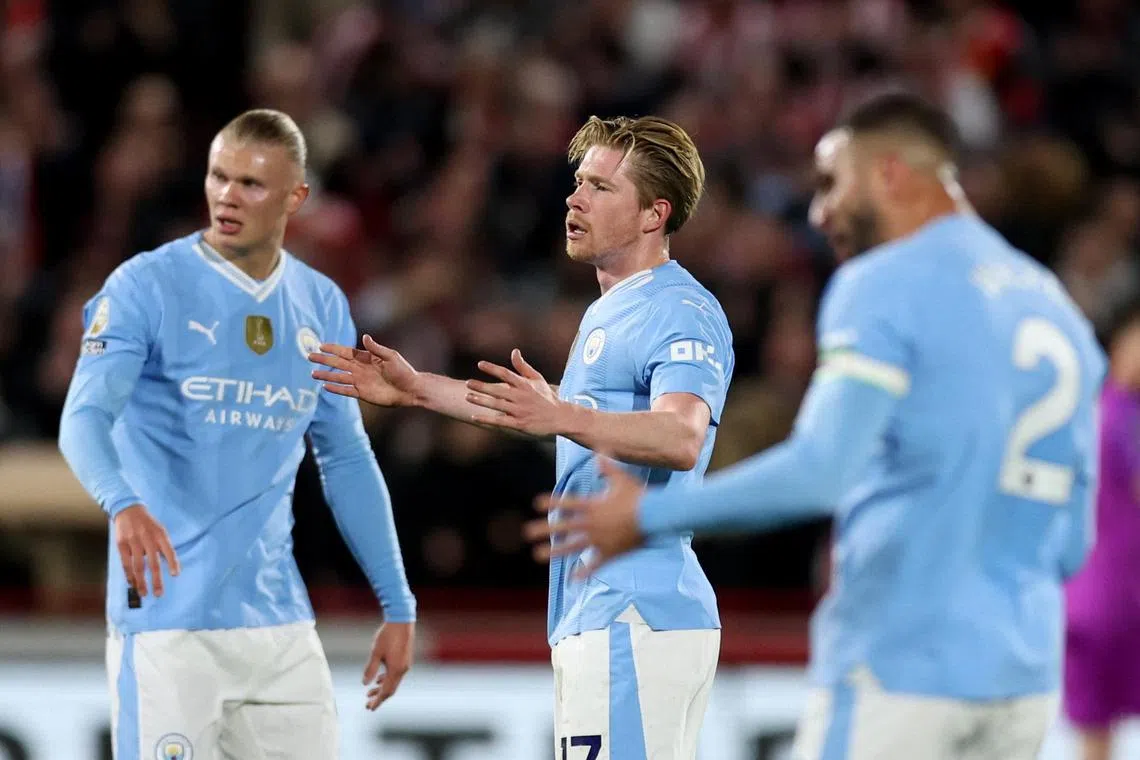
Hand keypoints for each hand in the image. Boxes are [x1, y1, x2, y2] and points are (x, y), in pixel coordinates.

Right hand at [113, 504, 179, 597]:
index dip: (173, 563)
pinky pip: (125, 563)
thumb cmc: (148, 524)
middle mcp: (147, 538)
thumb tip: (172, 566)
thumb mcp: (160, 530)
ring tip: (144, 593)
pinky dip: (129, 575)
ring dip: (141, 582)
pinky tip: (132, 583)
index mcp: (160, 534)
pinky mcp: (121, 544)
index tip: (175, 575)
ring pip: (138, 566)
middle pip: (153, 563)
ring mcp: (133, 542)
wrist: (128, 509)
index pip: (169, 550)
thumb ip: (164, 546)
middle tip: (159, 593)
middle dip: (156, 580)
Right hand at [310, 334, 419, 406]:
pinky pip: (346, 391)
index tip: (321, 346)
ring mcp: (360, 381)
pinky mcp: (363, 393)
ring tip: (312, 374)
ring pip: (339, 377)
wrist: (410, 389)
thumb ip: (376, 348)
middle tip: (310, 356)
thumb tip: (364, 336)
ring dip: (326, 375)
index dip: (334, 349)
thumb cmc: (404, 371)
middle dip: (324, 360)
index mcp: (367, 358)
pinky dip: (336, 389)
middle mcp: (361, 369)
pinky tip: (325, 387)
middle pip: (338, 363)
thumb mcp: (391, 356)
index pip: (346, 352)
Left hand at [362, 621, 414, 709]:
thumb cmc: (387, 635)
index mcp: (396, 670)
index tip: (369, 708)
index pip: (386, 691)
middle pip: (391, 689)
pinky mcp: (405, 659)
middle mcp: (402, 670)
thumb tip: (365, 684)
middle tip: (368, 704)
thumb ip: (370, 669)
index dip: (377, 700)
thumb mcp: (376, 652)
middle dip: (379, 697)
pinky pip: (396, 675)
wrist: (401, 621)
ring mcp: (405, 664)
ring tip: (369, 692)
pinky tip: (379, 679)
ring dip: (382, 688)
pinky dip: (387, 680)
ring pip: (393, 682)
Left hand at [465, 349, 566, 436]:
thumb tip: (514, 351)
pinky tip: (474, 417)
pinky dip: (487, 419)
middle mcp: (521, 397)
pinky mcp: (519, 424)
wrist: (560, 417)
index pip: (506, 374)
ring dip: (481, 401)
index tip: (480, 364)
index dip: (493, 369)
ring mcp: (520, 411)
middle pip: (498, 390)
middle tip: (467, 383)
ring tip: (467, 397)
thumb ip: (523, 366)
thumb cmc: (547, 397)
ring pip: (497, 405)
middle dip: (482, 386)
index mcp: (525, 385)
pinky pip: (500, 422)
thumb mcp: (537, 379)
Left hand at [524, 457, 645, 577]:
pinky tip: (573, 578)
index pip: (567, 503)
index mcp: (593, 506)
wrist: (656, 517)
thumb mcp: (622, 479)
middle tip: (526, 532)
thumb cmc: (639, 496)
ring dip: (554, 551)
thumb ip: (607, 467)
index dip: (552, 502)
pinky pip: (595, 564)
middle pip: (563, 527)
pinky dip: (584, 571)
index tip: (536, 503)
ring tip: (537, 555)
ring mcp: (599, 540)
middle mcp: (592, 524)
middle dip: (543, 529)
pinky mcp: (610, 553)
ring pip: (572, 547)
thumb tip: (599, 448)